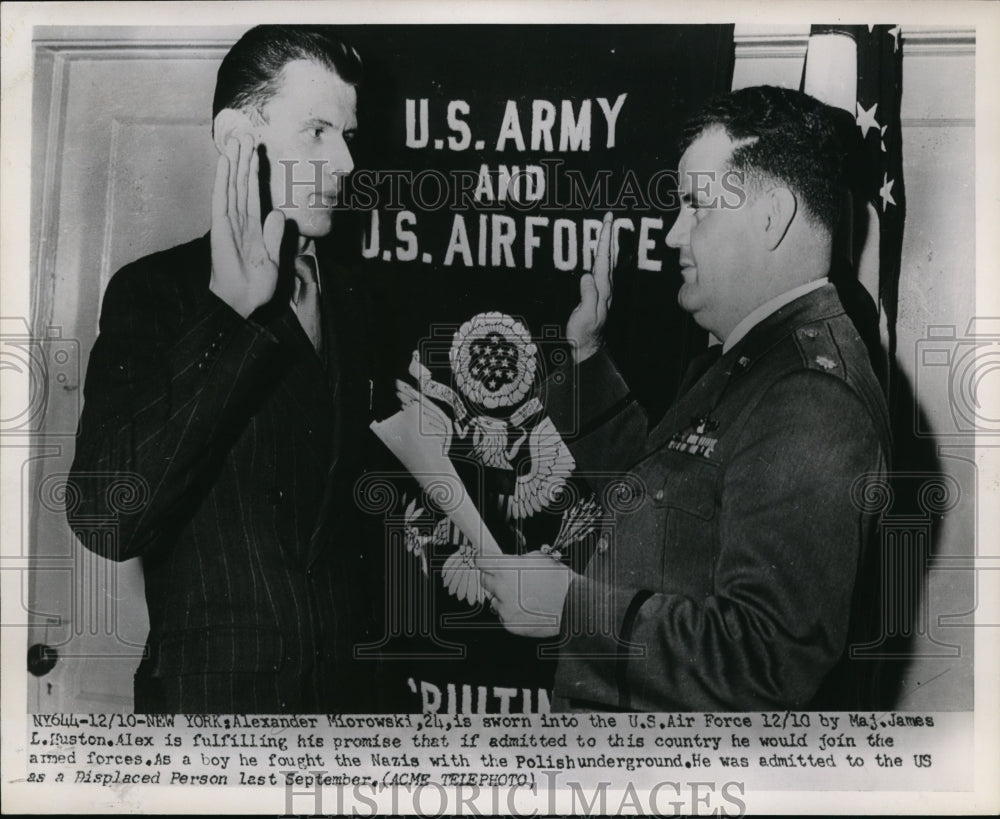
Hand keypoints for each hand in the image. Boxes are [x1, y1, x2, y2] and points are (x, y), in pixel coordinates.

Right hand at [210, 134, 285, 317]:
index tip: (257, 151)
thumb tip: (278, 213)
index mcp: (253, 226)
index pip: (254, 192)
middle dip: (244, 159)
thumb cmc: (256, 284)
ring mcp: (229, 221)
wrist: (242, 301)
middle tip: (246, 133)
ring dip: (235, 162)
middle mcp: (239, 219)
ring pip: (233, 185)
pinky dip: (224, 180)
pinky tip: (225, 162)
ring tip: (236, 139)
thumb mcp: (273, 258)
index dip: (255, 172)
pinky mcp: (221, 226)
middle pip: (242, 183)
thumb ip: (274, 235)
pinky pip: (222, 198)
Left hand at [478, 551, 574, 637]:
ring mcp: (505, 608)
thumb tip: (506, 560)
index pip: (480, 561)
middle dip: (494, 578)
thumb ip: (517, 560)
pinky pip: (504, 615)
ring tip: (525, 596)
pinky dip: (512, 612)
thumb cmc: (559, 580)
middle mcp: (502, 588)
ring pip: (495, 600)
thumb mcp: (538, 559)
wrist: (573, 605)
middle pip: (485, 580)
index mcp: (506, 568)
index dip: (483, 559)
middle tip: (508, 579)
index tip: (484, 560)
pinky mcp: (510, 624)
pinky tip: (528, 608)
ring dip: (504, 597)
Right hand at [566, 211, 615, 362]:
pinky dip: (602, 257)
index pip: (604, 259)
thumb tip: (587, 275)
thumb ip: (588, 295)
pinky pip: (601, 270)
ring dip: (607, 244)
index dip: (605, 239)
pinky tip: (602, 254)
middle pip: (608, 257)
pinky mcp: (596, 295)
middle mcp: (604, 288)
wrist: (586, 347)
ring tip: (608, 230)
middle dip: (608, 236)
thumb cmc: (583, 333)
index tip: (607, 222)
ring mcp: (602, 291)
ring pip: (606, 262)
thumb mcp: (585, 316)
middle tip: (609, 218)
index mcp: (602, 289)